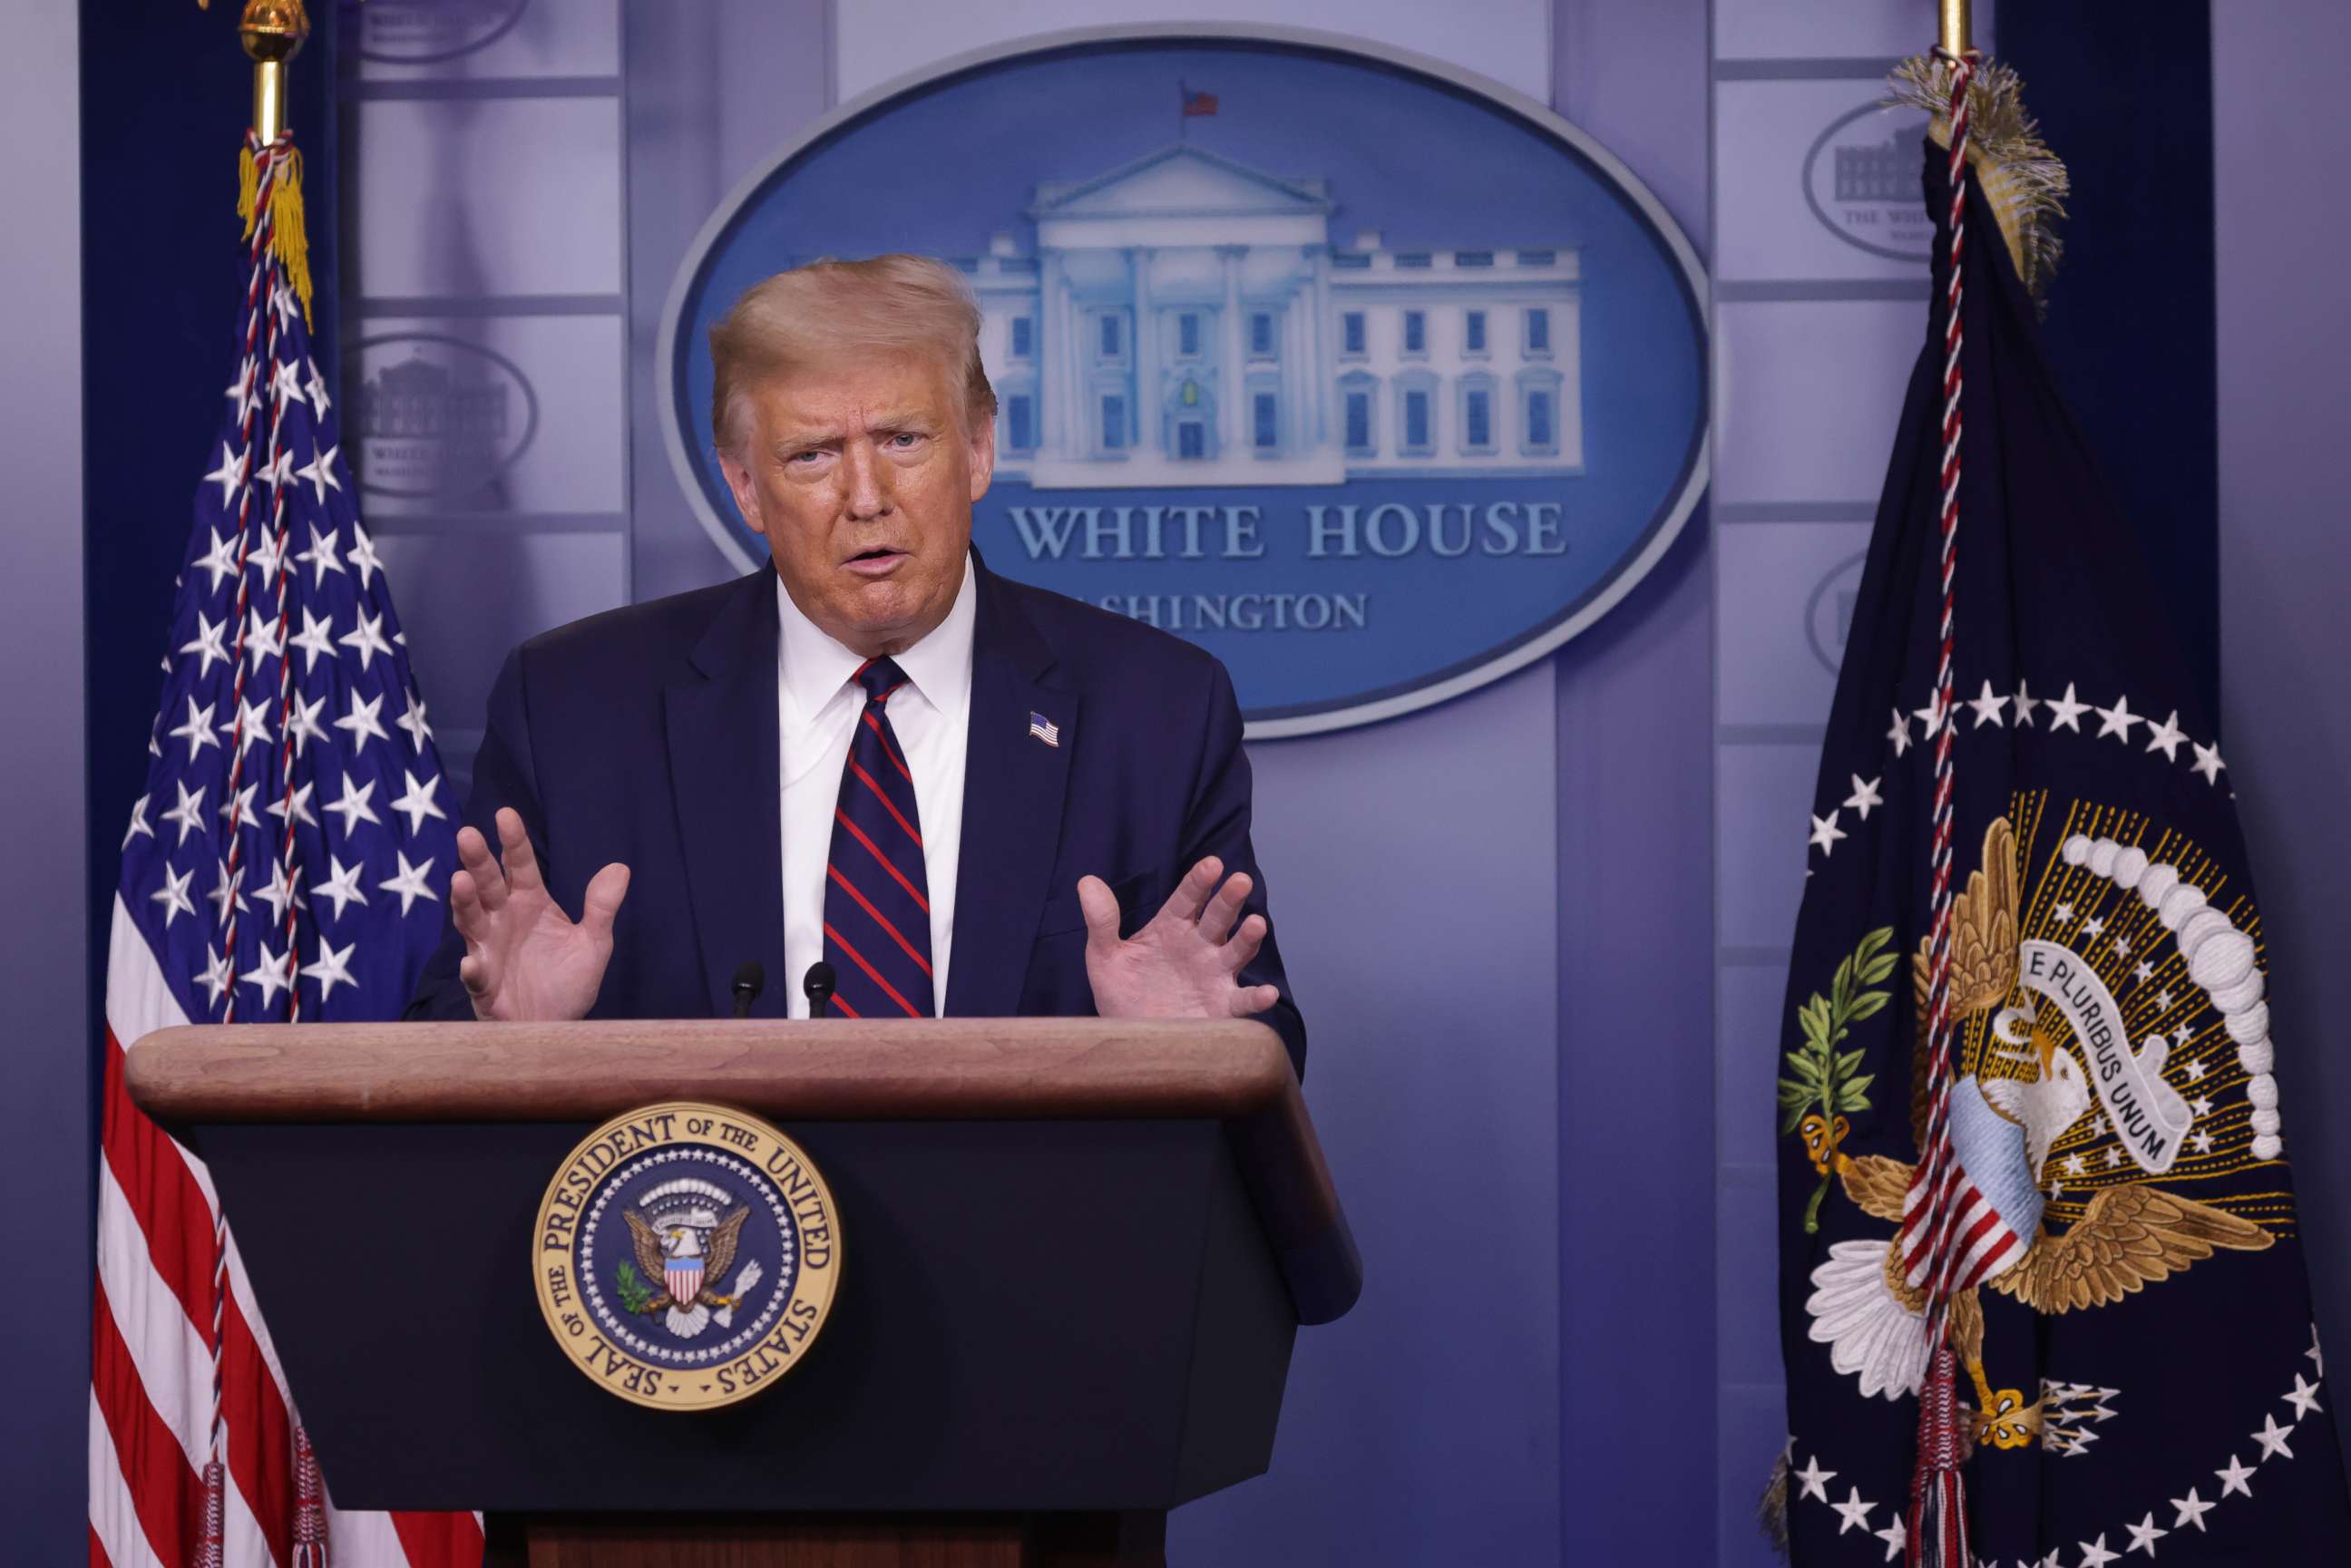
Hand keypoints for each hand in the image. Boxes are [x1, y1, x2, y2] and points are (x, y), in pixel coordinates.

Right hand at [448, 807, 629, 1021]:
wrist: (556, 1027)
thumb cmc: (568, 981)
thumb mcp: (594, 943)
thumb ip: (602, 907)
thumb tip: (620, 868)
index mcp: (530, 903)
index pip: (521, 866)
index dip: (514, 842)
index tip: (505, 814)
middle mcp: (503, 920)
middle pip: (488, 885)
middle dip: (477, 861)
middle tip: (468, 835)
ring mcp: (488, 950)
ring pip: (470, 921)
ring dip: (464, 903)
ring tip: (460, 882)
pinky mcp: (483, 985)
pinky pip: (476, 976)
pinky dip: (473, 970)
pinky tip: (472, 964)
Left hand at [1079, 856, 1279, 1020]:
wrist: (1130, 1041)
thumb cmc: (1121, 994)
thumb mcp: (1105, 957)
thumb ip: (1101, 921)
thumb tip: (1086, 882)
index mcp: (1172, 928)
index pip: (1188, 898)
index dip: (1200, 881)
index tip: (1212, 864)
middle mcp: (1199, 946)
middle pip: (1218, 917)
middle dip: (1229, 899)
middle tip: (1240, 880)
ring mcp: (1214, 975)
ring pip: (1237, 951)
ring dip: (1248, 937)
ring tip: (1256, 923)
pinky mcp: (1223, 1007)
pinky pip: (1244, 1001)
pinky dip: (1258, 998)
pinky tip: (1267, 994)